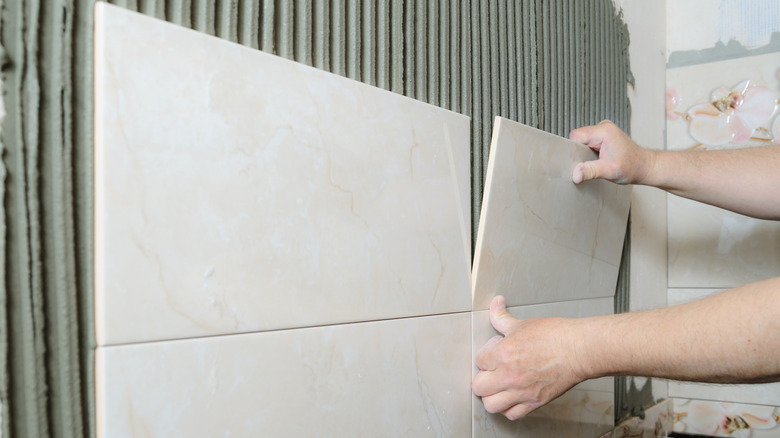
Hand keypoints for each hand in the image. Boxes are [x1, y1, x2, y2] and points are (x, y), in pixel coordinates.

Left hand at [471, 296, 586, 419]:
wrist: (579, 350)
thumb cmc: (556, 336)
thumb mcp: (523, 323)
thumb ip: (502, 317)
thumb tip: (496, 304)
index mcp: (504, 354)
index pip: (479, 360)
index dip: (485, 356)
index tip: (493, 354)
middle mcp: (510, 375)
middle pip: (478, 387)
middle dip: (483, 378)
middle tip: (491, 372)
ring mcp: (522, 391)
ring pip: (491, 405)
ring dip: (492, 396)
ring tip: (498, 387)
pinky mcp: (535, 402)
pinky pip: (512, 414)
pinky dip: (509, 408)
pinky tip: (512, 397)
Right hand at [569, 120, 654, 184]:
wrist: (644, 166)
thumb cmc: (632, 166)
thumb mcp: (609, 171)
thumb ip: (590, 171)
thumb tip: (576, 174)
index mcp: (604, 131)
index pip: (576, 135)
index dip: (574, 150)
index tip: (580, 160)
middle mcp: (604, 127)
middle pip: (578, 137)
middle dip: (581, 152)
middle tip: (593, 162)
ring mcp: (604, 130)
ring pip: (582, 140)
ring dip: (586, 152)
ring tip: (598, 160)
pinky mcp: (604, 135)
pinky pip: (588, 141)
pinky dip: (590, 151)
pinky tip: (599, 158)